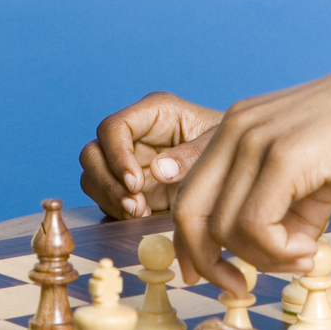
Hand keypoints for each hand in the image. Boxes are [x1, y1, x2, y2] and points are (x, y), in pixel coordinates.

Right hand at [78, 92, 223, 218]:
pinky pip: (105, 197)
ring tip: (140, 213)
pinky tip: (142, 217)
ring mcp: (127, 160)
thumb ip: (191, 155)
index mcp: (153, 112)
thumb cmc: (232, 144)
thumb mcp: (218, 144)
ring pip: (92, 176)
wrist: (238, 166)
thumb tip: (158, 171)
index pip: (113, 128)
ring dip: (110, 198)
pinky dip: (117, 210)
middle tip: (135, 206)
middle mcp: (134, 134)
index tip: (136, 183)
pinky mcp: (128, 184)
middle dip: (108, 182)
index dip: (117, 156)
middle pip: (92, 153)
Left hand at [173, 45, 330, 291]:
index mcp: (235, 127)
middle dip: (208, 262)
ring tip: (301, 256)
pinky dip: (277, 252)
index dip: (189, 243)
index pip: (187, 192)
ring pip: (224, 228)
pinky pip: (255, 226)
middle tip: (240, 288)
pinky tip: (309, 249)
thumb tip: (272, 259)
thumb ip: (285, 213)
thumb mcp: (313, 174)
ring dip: (262, 260)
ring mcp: (255, 138)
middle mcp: (235, 128)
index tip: (209, 276)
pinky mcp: (284, 155)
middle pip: (188, 212)